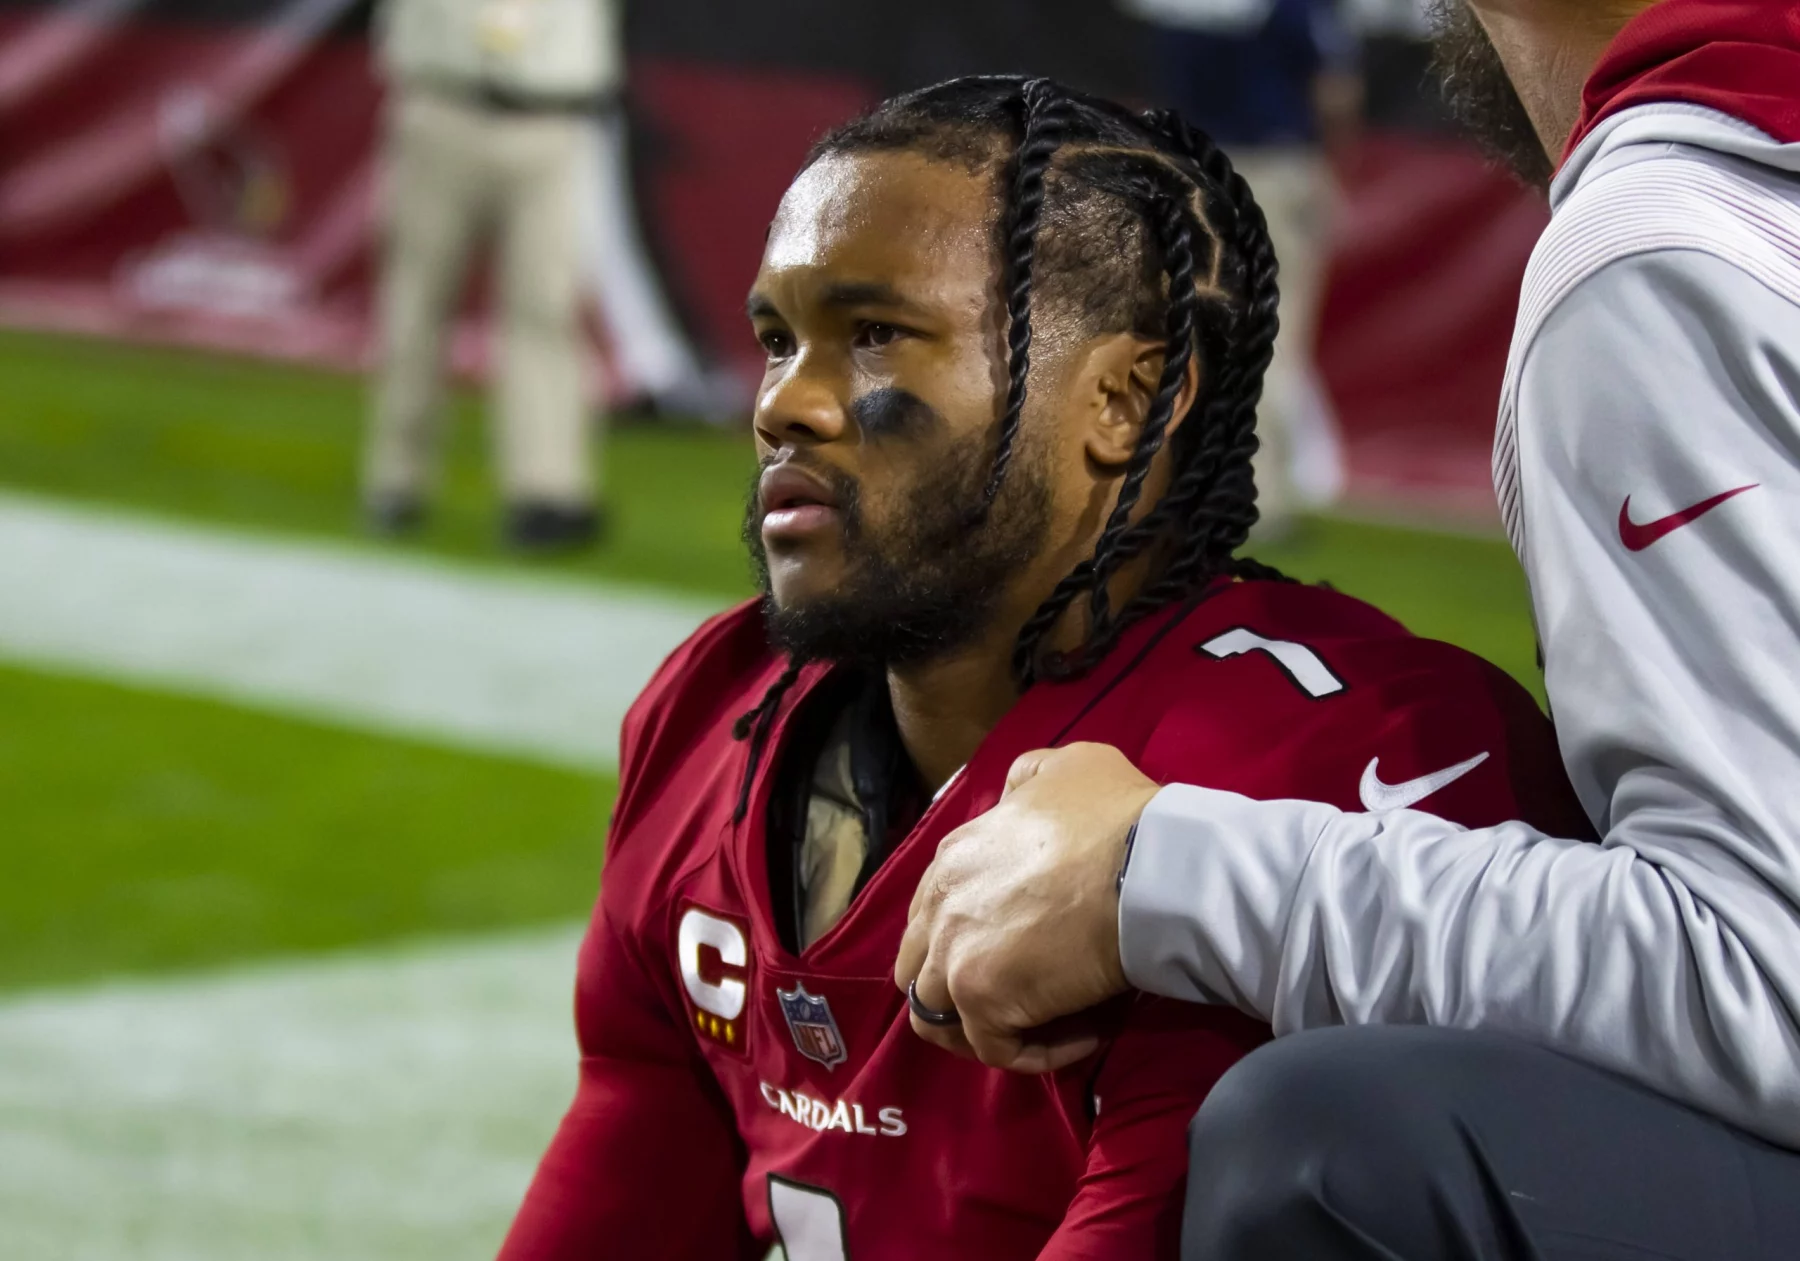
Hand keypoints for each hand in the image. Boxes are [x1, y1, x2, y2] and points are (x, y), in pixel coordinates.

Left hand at [895, 742, 1159, 1071]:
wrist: (1148, 865)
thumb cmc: (1118, 816)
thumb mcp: (1065, 765)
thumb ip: (1026, 781)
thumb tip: (1014, 797)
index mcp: (952, 857)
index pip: (931, 914)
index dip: (971, 938)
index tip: (1028, 946)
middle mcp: (940, 905)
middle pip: (919, 971)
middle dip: (960, 989)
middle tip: (1021, 995)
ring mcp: (954, 956)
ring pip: (939, 1019)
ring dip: (989, 1027)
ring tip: (1045, 1023)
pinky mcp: (982, 1000)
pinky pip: (997, 1050)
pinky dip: (1037, 1053)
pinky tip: (1085, 1034)